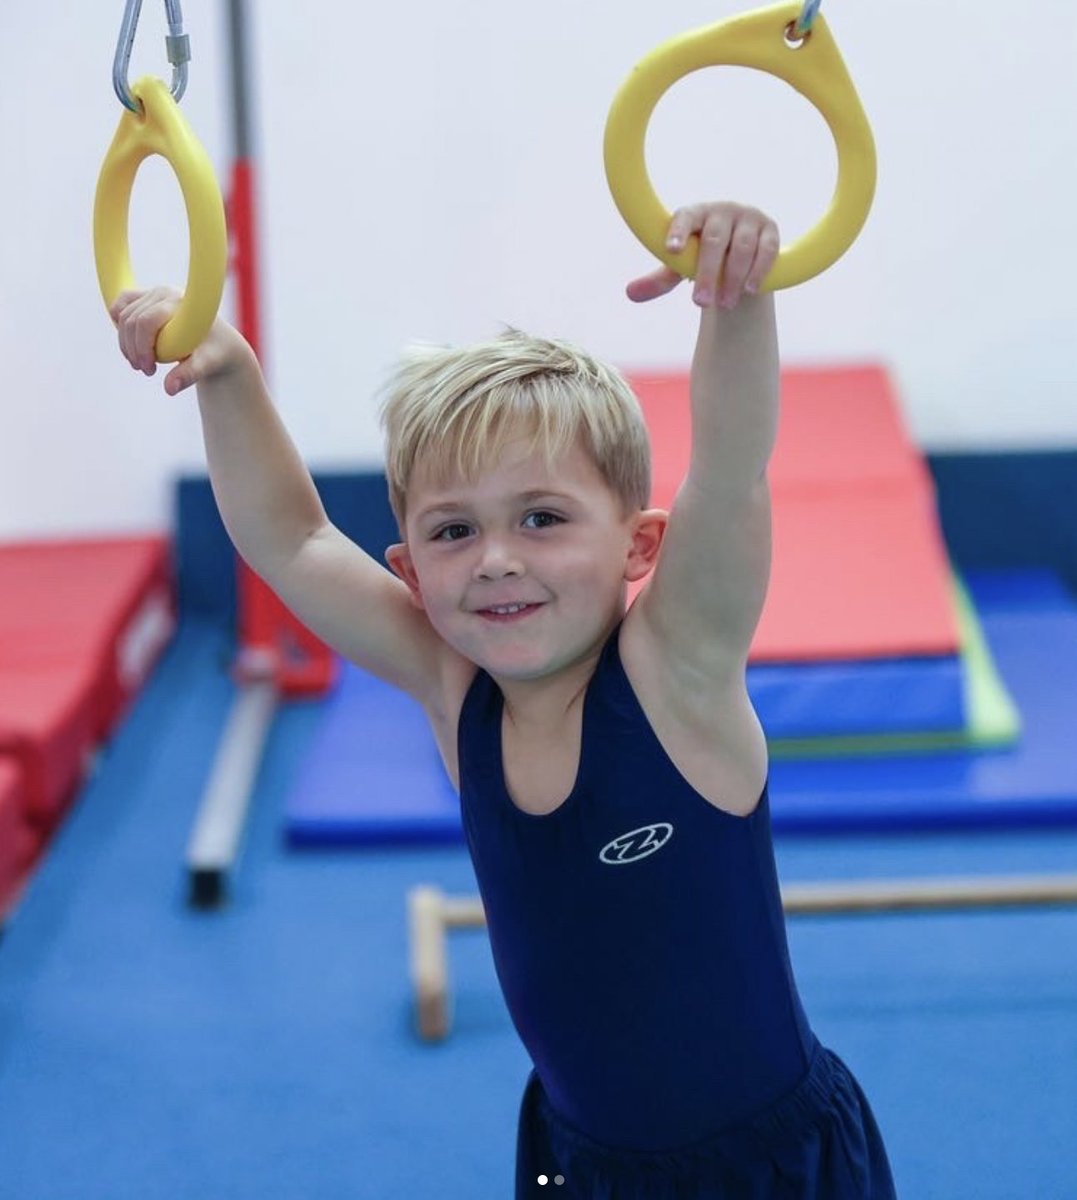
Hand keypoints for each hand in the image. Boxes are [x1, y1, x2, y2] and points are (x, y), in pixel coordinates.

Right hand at [110, 287, 248, 394]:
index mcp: (182, 304)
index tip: (149, 370)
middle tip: (148, 371)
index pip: (146, 321)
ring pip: (122, 316)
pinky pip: (120, 306)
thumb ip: (188, 375)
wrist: (218, 341)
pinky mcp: (146, 296)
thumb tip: (169, 389)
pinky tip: (132, 344)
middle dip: (134, 350)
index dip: (141, 347)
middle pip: (131, 320)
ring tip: (143, 364)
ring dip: (127, 344)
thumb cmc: (214, 352)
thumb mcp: (206, 365)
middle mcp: (166, 292)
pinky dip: (120, 327)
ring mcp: (154, 292)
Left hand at [626, 203, 779, 308]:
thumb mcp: (680, 268)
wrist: (739, 254)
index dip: (678, 231)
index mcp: (695, 214)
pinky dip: (759, 270)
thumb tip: (629, 294)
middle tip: (701, 303)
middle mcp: (722, 211)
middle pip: (714, 240)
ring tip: (725, 304)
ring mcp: (749, 218)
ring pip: (743, 247)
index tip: (671, 250)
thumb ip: (660, 279)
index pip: (685, 217)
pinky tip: (751, 290)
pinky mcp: (771, 229)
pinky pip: (767, 249)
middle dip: (708, 273)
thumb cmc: (701, 257)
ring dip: (734, 277)